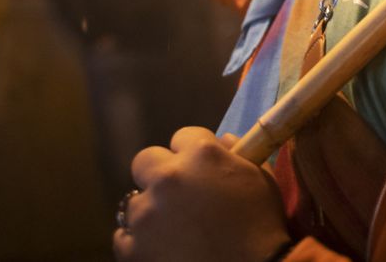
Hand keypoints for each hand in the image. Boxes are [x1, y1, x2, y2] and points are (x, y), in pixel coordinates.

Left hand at [116, 128, 291, 261]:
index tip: (200, 171)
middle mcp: (169, 177)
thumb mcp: (260, 178)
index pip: (182, 137)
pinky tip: (161, 248)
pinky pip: (123, 237)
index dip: (191, 154)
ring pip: (134, 202)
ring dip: (150, 211)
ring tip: (173, 231)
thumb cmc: (262, 225)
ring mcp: (147, 214)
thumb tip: (221, 141)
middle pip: (145, 160)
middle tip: (178, 197)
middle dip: (159, 174)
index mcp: (201, 154)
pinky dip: (138, 242)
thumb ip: (238, 153)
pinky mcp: (134, 247)